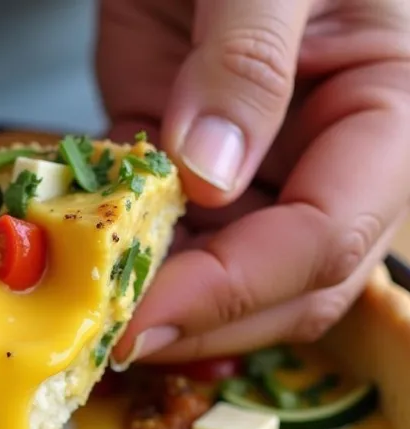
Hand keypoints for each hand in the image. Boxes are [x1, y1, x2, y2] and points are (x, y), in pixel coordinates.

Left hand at [103, 0, 409, 364]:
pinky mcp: (186, 157)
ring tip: (89, 315)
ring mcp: (254, 165)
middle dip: (201, 321)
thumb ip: (249, 60)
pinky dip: (120, 250)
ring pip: (218, 272)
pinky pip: (159, 227)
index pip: (324, 239)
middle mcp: (324, 158)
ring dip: (156, 301)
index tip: (147, 318)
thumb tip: (210, 174)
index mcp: (384, 114)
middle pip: (282, 284)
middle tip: (113, 340)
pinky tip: (77, 261)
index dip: (235, 291)